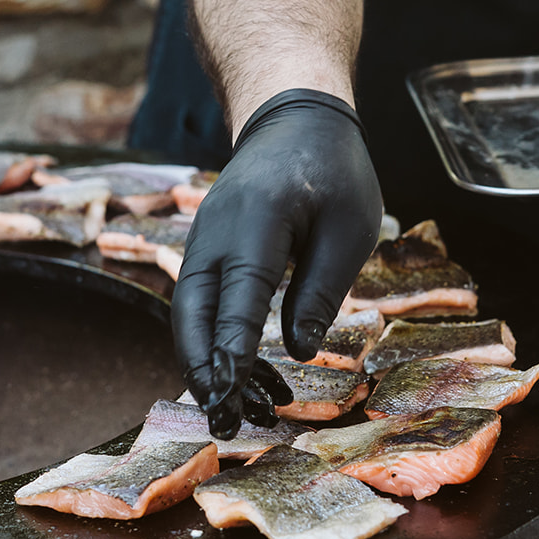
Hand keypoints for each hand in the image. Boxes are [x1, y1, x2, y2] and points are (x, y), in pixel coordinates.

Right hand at [172, 89, 382, 438]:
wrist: (293, 117)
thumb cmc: (332, 169)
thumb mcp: (349, 226)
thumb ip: (323, 287)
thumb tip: (300, 349)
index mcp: (256, 221)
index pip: (237, 295)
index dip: (231, 348)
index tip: (228, 393)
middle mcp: (215, 233)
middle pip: (191, 312)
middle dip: (203, 370)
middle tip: (224, 422)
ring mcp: (202, 240)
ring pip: (188, 313)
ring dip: (204, 362)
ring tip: (234, 409)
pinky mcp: (205, 249)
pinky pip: (198, 300)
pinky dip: (210, 340)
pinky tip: (238, 373)